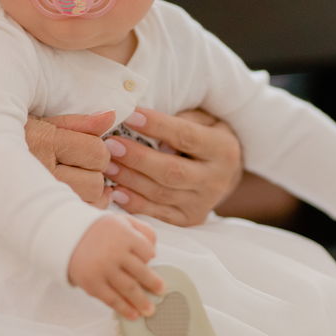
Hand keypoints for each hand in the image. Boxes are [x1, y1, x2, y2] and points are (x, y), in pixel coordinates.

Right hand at [0, 111, 114, 220]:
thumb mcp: (31, 122)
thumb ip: (74, 122)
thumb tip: (111, 116)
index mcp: (42, 137)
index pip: (95, 148)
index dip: (99, 152)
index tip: (88, 154)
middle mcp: (39, 166)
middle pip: (97, 178)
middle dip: (98, 176)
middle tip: (84, 172)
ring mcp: (33, 193)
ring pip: (87, 201)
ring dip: (89, 197)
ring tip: (75, 187)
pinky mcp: (25, 213)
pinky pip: (68, 217)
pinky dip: (76, 212)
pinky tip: (65, 204)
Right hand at [68, 214, 164, 319]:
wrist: (66, 235)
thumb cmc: (98, 229)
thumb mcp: (122, 220)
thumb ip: (142, 230)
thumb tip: (154, 252)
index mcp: (125, 235)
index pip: (147, 252)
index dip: (149, 257)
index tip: (150, 262)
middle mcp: (115, 253)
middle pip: (141, 272)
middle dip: (153, 284)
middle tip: (161, 291)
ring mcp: (103, 269)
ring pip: (128, 288)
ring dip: (141, 301)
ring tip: (150, 310)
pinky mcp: (92, 283)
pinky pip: (111, 299)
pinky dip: (124, 308)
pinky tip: (133, 314)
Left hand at [103, 108, 242, 226]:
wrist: (228, 174)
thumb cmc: (207, 137)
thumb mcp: (206, 120)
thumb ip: (182, 118)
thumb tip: (145, 119)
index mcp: (223, 149)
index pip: (186, 136)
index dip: (157, 126)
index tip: (130, 115)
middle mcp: (216, 180)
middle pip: (172, 171)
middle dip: (138, 158)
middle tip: (111, 145)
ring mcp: (203, 203)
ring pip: (161, 193)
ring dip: (130, 179)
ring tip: (107, 164)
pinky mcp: (189, 219)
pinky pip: (157, 213)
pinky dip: (134, 203)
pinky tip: (115, 191)